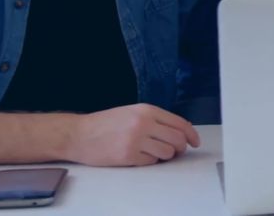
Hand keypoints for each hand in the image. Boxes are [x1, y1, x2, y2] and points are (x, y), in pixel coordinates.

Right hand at [65, 104, 200, 166]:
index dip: (191, 135)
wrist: (79, 134)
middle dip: (180, 148)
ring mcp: (136, 140)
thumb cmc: (105, 123)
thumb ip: (155, 119)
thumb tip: (180, 131)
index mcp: (147, 110)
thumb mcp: (132, 112)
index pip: (180, 123)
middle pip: (177, 139)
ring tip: (153, 152)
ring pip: (167, 153)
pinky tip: (139, 156)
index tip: (195, 142)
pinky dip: (150, 161)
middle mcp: (144, 123)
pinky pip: (151, 162)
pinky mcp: (128, 156)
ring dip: (165, 156)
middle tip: (175, 151)